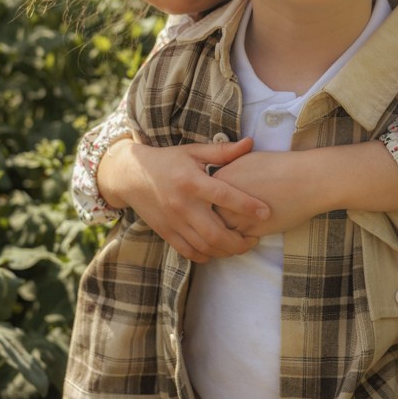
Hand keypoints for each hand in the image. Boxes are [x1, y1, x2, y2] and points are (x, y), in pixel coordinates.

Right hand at [97, 138, 269, 261]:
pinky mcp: (166, 233)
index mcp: (192, 182)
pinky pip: (189, 252)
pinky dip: (207, 255)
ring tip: (240, 245)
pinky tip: (218, 250)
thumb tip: (250, 143)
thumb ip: (222, 151)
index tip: (266, 213)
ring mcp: (173, 222)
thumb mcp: (193, 151)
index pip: (223, 196)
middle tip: (255, 238)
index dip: (246, 206)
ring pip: (204, 246)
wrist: (131, 175)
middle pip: (215, 232)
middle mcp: (182, 205)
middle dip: (239, 242)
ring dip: (226, 251)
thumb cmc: (168, 161)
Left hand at [214, 142, 397, 236]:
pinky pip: (235, 242)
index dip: (200, 204)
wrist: (306, 178)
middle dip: (202, 223)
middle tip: (203, 227)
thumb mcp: (248, 160)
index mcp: (222, 178)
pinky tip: (240, 242)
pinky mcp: (253, 230)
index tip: (201, 208)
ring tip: (219, 240)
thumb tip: (216, 178)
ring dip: (217, 238)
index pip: (200, 197)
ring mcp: (238, 216)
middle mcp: (225, 199)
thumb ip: (228, 170)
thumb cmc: (280, 166)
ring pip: (217, 234)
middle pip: (204, 217)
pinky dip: (235, 244)